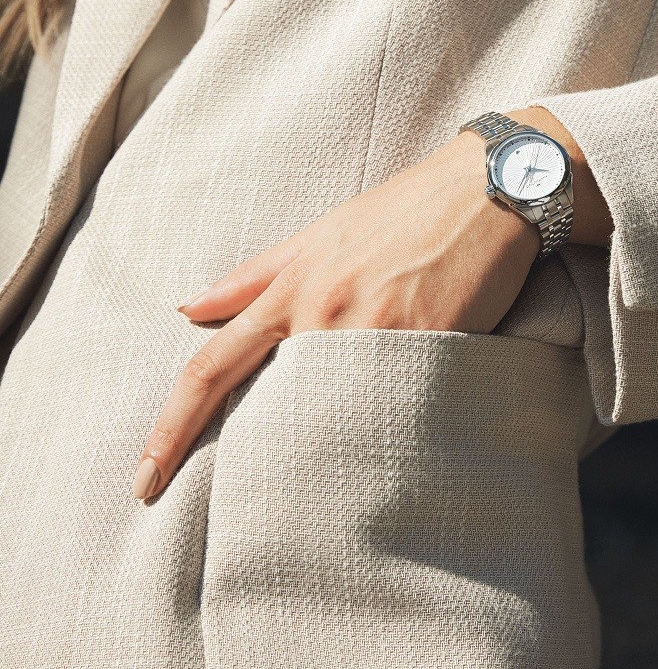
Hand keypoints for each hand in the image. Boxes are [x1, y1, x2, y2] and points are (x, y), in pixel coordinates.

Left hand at [131, 106, 610, 500]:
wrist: (487, 188)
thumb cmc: (405, 209)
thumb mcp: (323, 232)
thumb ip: (256, 274)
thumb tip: (190, 306)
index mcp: (294, 286)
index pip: (213, 365)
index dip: (172, 426)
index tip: (145, 477)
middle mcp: (325, 310)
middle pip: (272, 405)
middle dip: (261, 452)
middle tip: (255, 494)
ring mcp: (378, 327)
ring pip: (332, 410)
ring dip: (331, 440)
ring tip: (342, 461)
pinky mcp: (432, 339)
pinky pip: (396, 400)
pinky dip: (388, 423)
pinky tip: (395, 438)